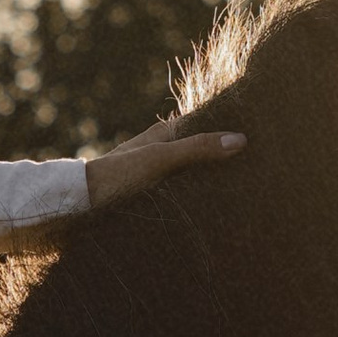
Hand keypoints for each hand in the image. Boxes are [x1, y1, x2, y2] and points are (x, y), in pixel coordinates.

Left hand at [82, 116, 245, 212]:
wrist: (77, 206)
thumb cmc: (116, 177)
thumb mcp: (160, 160)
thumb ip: (197, 149)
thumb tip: (240, 140)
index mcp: (164, 134)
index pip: (205, 125)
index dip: (229, 128)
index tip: (260, 134)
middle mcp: (161, 151)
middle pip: (201, 150)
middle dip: (225, 157)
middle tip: (260, 167)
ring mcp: (156, 175)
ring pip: (192, 174)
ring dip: (212, 181)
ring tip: (246, 190)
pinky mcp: (150, 198)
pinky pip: (182, 195)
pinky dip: (197, 199)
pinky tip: (214, 211)